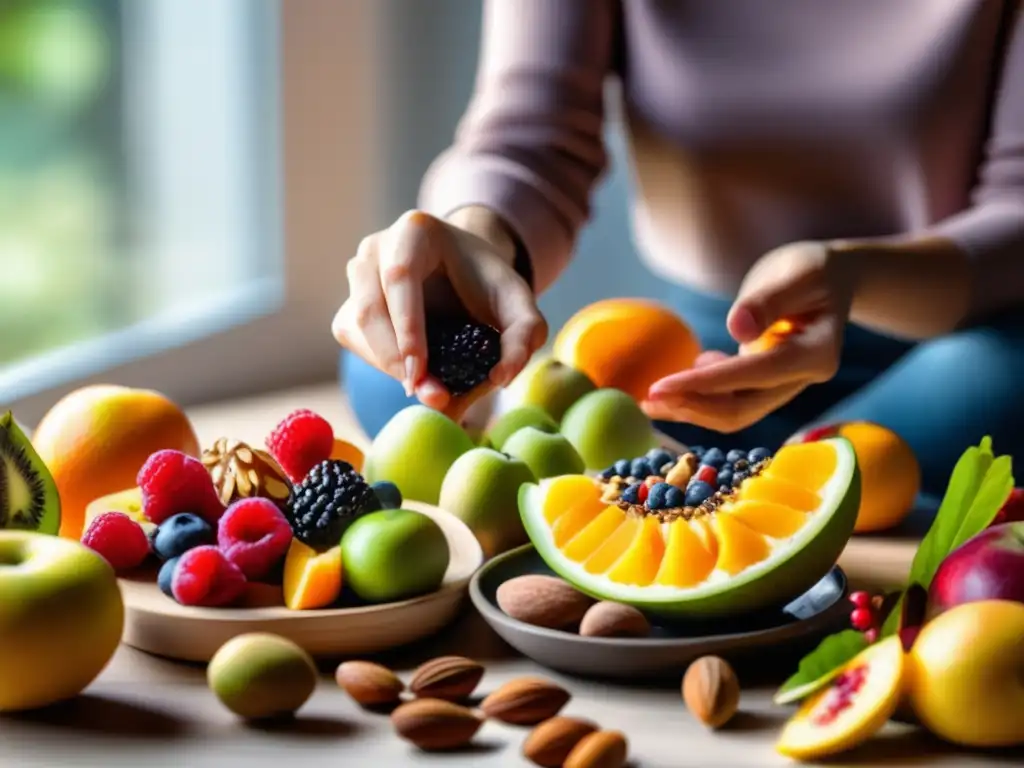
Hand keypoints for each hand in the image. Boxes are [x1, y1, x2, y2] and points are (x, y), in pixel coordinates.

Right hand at [332, 210, 547, 418]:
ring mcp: (356, 275)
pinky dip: (380, 364)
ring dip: (388, 367)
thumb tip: (500, 378)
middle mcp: (375, 248)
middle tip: (433, 397)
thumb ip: (525, 334)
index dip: (408, 328)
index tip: (422, 374)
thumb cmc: (490, 285)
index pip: (399, 276)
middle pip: (370, 309)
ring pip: (355, 328)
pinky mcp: (350, 302)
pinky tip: (414, 372)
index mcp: (414, 232)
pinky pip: (352, 339)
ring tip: (431, 391)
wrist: (466, 275)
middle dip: (397, 360)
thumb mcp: (519, 303)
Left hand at [642, 241, 857, 431]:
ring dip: (690, 409)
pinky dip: (699, 397)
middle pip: (742, 408)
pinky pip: (730, 401)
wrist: (830, 282)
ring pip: (734, 412)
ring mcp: (785, 387)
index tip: (661, 386)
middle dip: (692, 406)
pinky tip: (673, 383)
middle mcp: (802, 379)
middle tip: (645, 400)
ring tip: (648, 400)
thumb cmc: (813, 270)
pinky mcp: (766, 386)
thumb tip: (738, 329)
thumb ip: (768, 300)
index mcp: (816, 354)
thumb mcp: (796, 273)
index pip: (754, 375)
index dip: (706, 384)